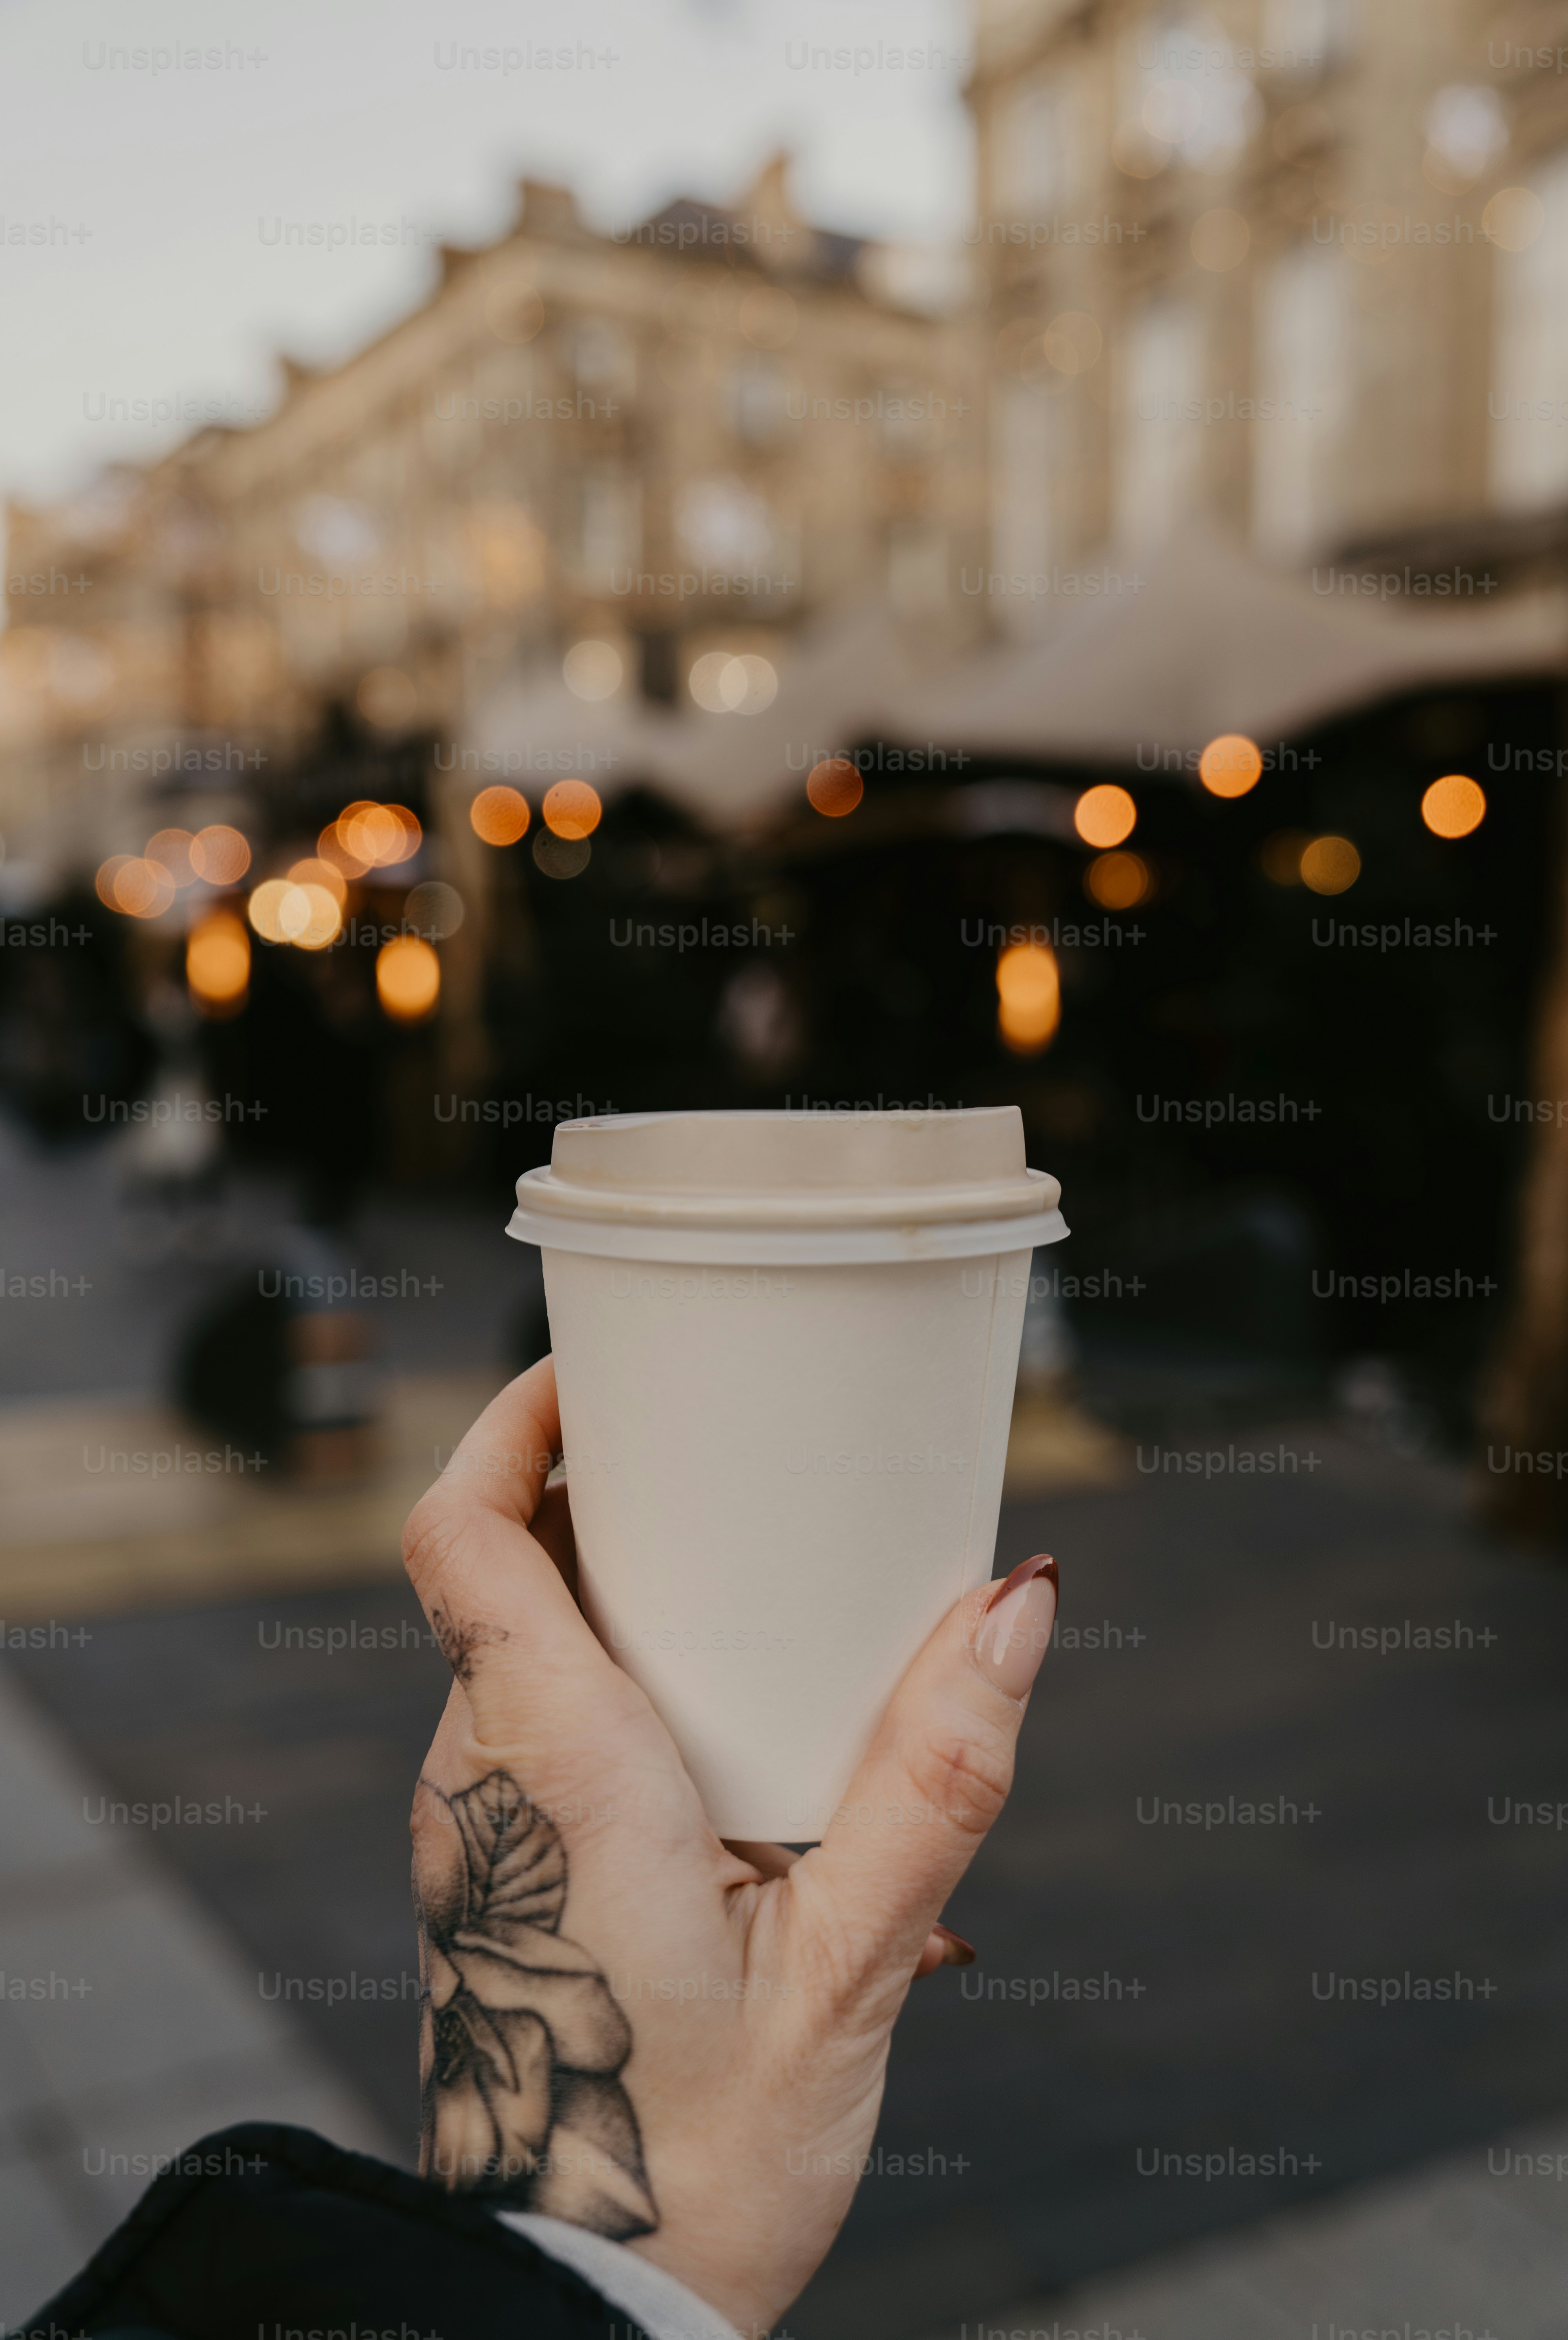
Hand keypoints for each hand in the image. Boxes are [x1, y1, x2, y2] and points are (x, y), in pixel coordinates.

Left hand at [402, 1358, 1056, 2332]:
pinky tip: (737, 1724)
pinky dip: (621, 1676)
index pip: (459, 1536)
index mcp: (557, 1765)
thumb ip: (933, 1781)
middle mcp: (490, 1777)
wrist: (582, 2303)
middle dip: (604, 1487)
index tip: (597, 1366)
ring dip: (621, 1588)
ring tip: (757, 1584)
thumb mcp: (849, 1969)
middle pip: (502, 1568)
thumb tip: (1017, 1609)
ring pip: (523, 1646)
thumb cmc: (699, 2157)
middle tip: (727, 1455)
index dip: (508, 1422)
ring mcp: (485, 1829)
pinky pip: (538, 1723)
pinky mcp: (503, 1876)